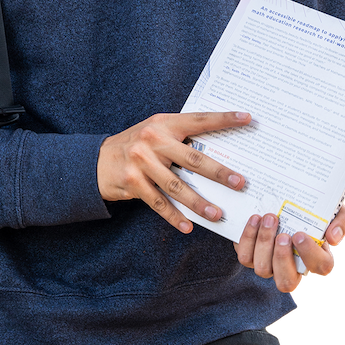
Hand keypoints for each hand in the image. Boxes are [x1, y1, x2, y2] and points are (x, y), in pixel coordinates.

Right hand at [97, 111, 250, 232]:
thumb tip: (216, 149)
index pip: (198, 120)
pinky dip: (174, 216)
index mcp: (164, 123)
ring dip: (199, 202)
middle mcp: (153, 139)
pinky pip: (158, 203)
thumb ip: (179, 136)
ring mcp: (141, 161)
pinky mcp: (132, 182)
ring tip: (217, 214)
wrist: (97, 160)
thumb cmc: (136, 145)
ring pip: (177, 186)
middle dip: (218, 172)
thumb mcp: (155, 131)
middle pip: (192, 158)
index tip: (246, 118)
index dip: (223, 119)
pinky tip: (188, 226)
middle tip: (240, 183)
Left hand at [234, 203, 344, 291]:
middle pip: (286, 282)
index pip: (321, 267)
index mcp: (317, 258)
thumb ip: (343, 221)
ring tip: (268, 218)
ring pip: (262, 269)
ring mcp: (269, 264)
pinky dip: (248, 238)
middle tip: (282, 234)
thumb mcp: (335, 210)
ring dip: (263, 243)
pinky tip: (255, 218)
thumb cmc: (314, 208)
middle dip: (282, 258)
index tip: (300, 234)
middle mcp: (292, 267)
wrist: (285, 197)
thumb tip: (333, 238)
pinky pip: (245, 256)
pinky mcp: (250, 254)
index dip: (310, 254)